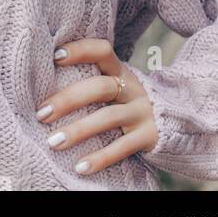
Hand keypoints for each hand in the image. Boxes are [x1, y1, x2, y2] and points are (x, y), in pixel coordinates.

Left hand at [35, 37, 157, 175]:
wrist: (176, 122)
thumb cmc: (126, 101)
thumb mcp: (114, 84)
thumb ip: (90, 80)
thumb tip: (43, 81)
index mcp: (120, 70)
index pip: (102, 50)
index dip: (80, 50)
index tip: (55, 56)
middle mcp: (132, 88)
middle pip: (100, 87)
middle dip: (68, 99)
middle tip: (41, 113)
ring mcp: (142, 112)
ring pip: (108, 118)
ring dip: (78, 130)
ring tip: (53, 142)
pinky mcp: (149, 136)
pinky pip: (123, 148)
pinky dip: (100, 158)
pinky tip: (80, 167)